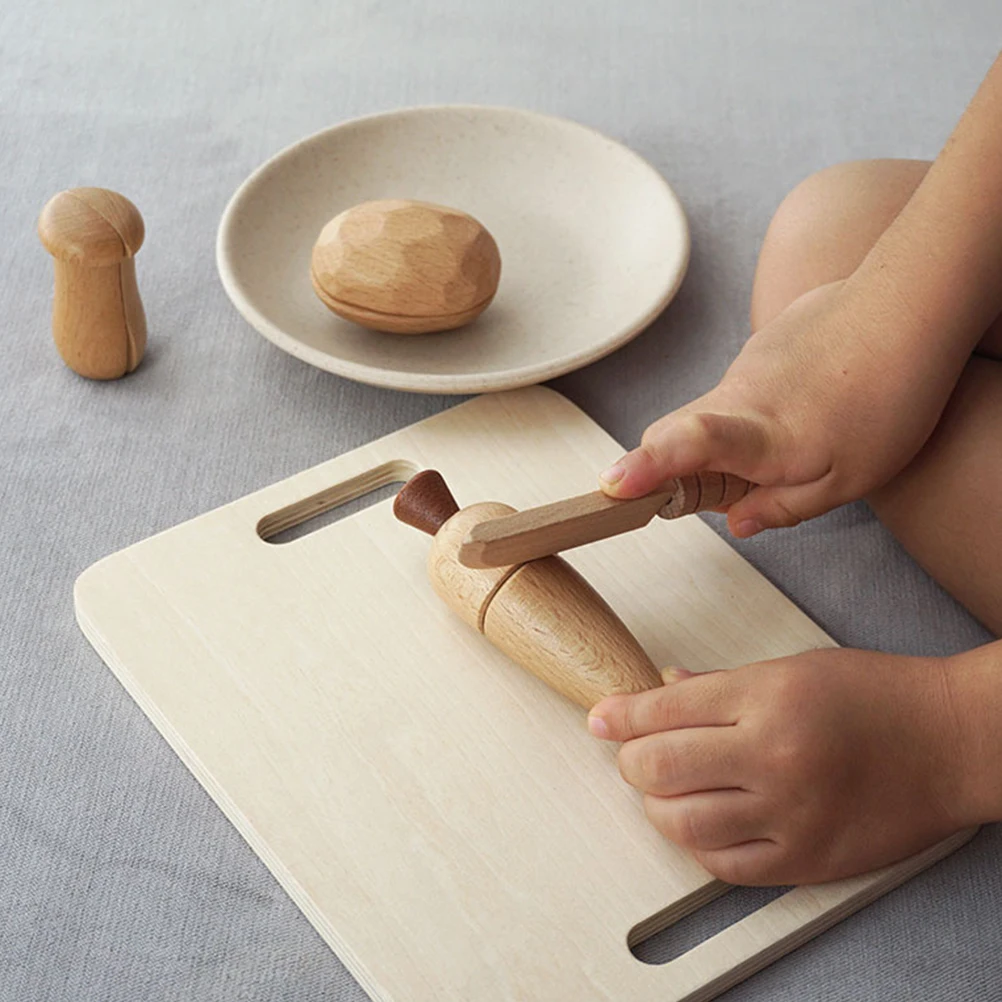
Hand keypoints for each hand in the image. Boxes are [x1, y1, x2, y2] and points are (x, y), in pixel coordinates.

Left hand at [587, 649, 972, 884]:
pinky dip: (696, 844)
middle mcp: (773, 756)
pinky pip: (724, 866)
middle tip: (633, 754)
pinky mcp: (806, 860)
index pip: (663, 710)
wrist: (949, 742)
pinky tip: (699, 822)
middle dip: (629, 761)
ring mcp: (790, 814)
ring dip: (655, 806)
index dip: (619, 715)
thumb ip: (719, 685)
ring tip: (663, 791)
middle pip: (658, 768)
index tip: (600, 718)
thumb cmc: (875, 695)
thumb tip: (660, 689)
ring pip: (680, 823)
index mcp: (767, 697)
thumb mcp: (791, 667)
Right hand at [599, 281, 957, 535]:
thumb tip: (735, 522)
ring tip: (791, 450)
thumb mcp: (847, 482)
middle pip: (671, 434)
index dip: (647, 467)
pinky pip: (736, 393)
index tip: (613, 485)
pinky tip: (805, 411)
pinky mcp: (759, 349)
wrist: (910, 306)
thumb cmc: (887, 399)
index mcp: (761, 433)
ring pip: (706, 415)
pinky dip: (748, 415)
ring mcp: (745, 367)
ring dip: (717, 447)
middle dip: (662, 470)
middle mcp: (738, 396)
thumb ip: (782, 507)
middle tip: (706, 496)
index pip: (688, 447)